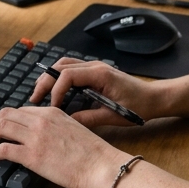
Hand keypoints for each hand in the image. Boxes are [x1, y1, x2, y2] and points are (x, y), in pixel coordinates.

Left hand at [0, 105, 127, 187]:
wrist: (101, 165)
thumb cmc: (93, 153)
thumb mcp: (73, 129)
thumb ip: (56, 128)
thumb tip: (44, 137)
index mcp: (52, 112)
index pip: (21, 110)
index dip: (7, 119)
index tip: (3, 128)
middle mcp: (41, 120)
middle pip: (5, 115)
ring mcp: (35, 137)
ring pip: (0, 128)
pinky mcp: (32, 155)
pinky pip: (3, 149)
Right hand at [33, 58, 160, 127]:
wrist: (154, 98)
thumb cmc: (138, 106)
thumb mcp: (113, 116)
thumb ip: (89, 118)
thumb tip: (67, 123)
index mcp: (100, 74)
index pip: (68, 75)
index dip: (56, 90)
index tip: (52, 107)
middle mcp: (95, 66)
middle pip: (61, 66)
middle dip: (45, 81)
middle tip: (34, 99)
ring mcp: (95, 67)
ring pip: (64, 65)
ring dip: (50, 78)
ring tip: (39, 93)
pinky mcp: (95, 72)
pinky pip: (71, 69)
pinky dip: (59, 78)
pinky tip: (54, 91)